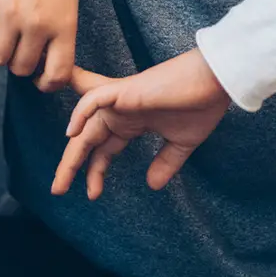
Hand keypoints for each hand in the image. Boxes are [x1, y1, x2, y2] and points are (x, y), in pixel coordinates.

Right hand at [0, 0, 77, 90]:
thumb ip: (57, 32)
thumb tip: (43, 65)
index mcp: (64, 24)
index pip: (57, 74)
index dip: (46, 83)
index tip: (39, 79)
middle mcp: (38, 23)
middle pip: (21, 68)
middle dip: (16, 61)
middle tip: (15, 44)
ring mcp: (10, 14)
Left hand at [52, 49, 231, 200]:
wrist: (218, 81)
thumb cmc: (202, 105)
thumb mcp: (182, 143)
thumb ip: (165, 162)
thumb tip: (153, 185)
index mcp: (131, 122)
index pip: (103, 148)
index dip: (95, 170)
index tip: (92, 194)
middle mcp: (121, 111)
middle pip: (86, 138)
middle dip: (72, 164)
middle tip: (57, 190)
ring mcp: (121, 100)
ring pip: (84, 123)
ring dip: (71, 152)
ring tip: (61, 180)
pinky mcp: (127, 89)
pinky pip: (94, 99)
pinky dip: (81, 113)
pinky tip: (72, 133)